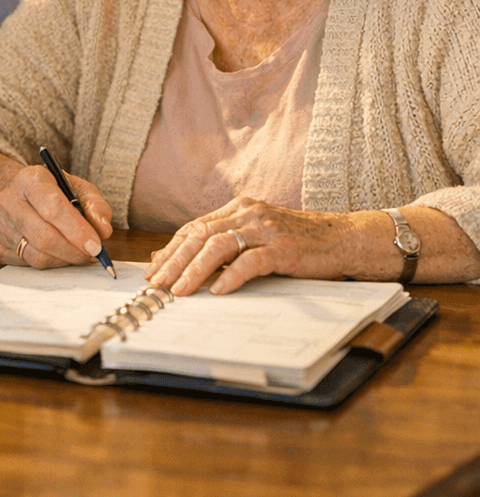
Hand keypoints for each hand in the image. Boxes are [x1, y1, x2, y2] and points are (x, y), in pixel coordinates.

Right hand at [0, 160, 112, 269]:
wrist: (16, 195)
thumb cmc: (51, 192)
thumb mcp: (76, 188)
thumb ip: (95, 205)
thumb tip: (103, 230)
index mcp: (30, 178)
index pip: (53, 206)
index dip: (76, 229)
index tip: (95, 245)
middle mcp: (9, 199)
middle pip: (43, 235)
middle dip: (72, 251)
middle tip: (91, 255)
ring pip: (35, 254)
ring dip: (63, 260)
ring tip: (78, 255)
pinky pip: (26, 263)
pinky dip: (49, 264)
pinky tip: (58, 255)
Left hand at [146, 196, 359, 295]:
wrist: (345, 239)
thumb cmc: (299, 243)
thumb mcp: (257, 238)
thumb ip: (225, 245)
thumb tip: (182, 261)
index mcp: (238, 208)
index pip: (194, 228)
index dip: (171, 249)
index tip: (154, 269)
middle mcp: (248, 213)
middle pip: (200, 235)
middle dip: (174, 261)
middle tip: (156, 283)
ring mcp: (266, 229)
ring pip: (219, 245)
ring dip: (195, 270)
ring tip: (179, 290)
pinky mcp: (285, 248)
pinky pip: (252, 261)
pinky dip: (232, 276)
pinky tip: (218, 291)